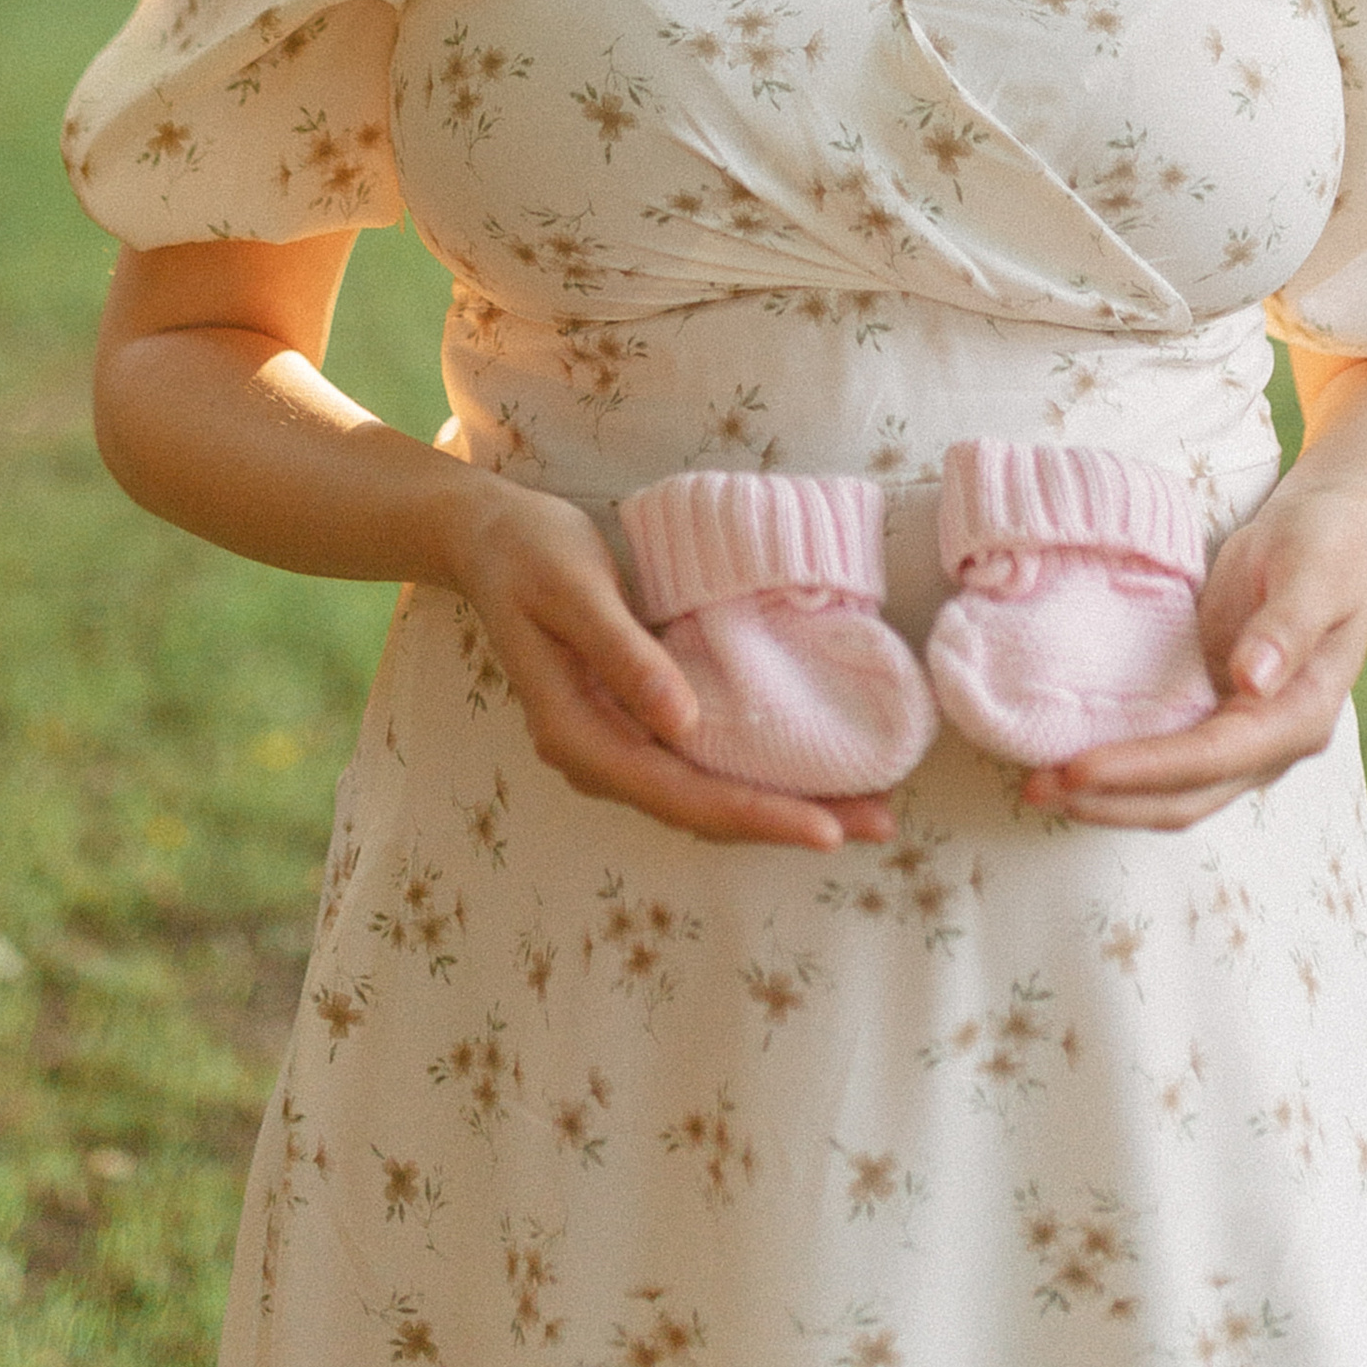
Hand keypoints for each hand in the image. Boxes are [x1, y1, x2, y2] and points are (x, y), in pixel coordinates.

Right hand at [440, 477, 898, 851]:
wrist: (488, 537)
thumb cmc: (531, 553)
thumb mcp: (575, 590)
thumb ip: (624, 655)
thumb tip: (683, 722)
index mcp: (577, 735)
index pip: (679, 794)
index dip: (756, 815)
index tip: (827, 829)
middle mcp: (596, 756)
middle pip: (700, 811)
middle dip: (786, 822)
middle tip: (878, 824)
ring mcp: (613, 742)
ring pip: (703, 795)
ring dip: (776, 805)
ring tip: (861, 809)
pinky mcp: (631, 721)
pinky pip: (697, 765)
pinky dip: (752, 773)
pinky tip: (801, 769)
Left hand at [1017, 474, 1366, 832]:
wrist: (1330, 533)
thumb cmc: (1326, 543)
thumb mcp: (1316, 570)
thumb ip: (1287, 626)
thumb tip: (1251, 682)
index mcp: (1302, 714)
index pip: (1214, 757)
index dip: (1145, 769)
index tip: (1080, 768)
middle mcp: (1272, 742)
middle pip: (1188, 795)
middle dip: (1112, 801)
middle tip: (1036, 790)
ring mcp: (1243, 736)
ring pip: (1174, 791)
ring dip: (1109, 797)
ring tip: (1038, 787)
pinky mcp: (1215, 716)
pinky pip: (1165, 759)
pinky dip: (1121, 768)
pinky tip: (1070, 758)